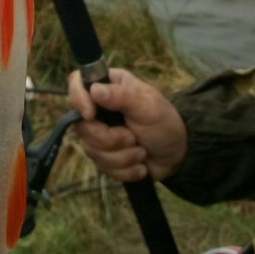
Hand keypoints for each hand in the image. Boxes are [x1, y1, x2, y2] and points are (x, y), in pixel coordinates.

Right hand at [68, 67, 187, 182]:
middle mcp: (99, 108)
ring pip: (92, 151)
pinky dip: (125, 170)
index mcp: (109, 87)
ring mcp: (99, 134)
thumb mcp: (148, 107)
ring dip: (122, 157)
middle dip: (110, 139)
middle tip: (133, 138)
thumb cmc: (165, 123)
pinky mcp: (104, 156)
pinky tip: (140, 166)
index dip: (79, 99)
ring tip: (142, 152)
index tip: (91, 115)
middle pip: (82, 126)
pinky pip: (102, 168)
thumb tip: (95, 90)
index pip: (77, 83)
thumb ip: (122, 97)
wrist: (178, 155)